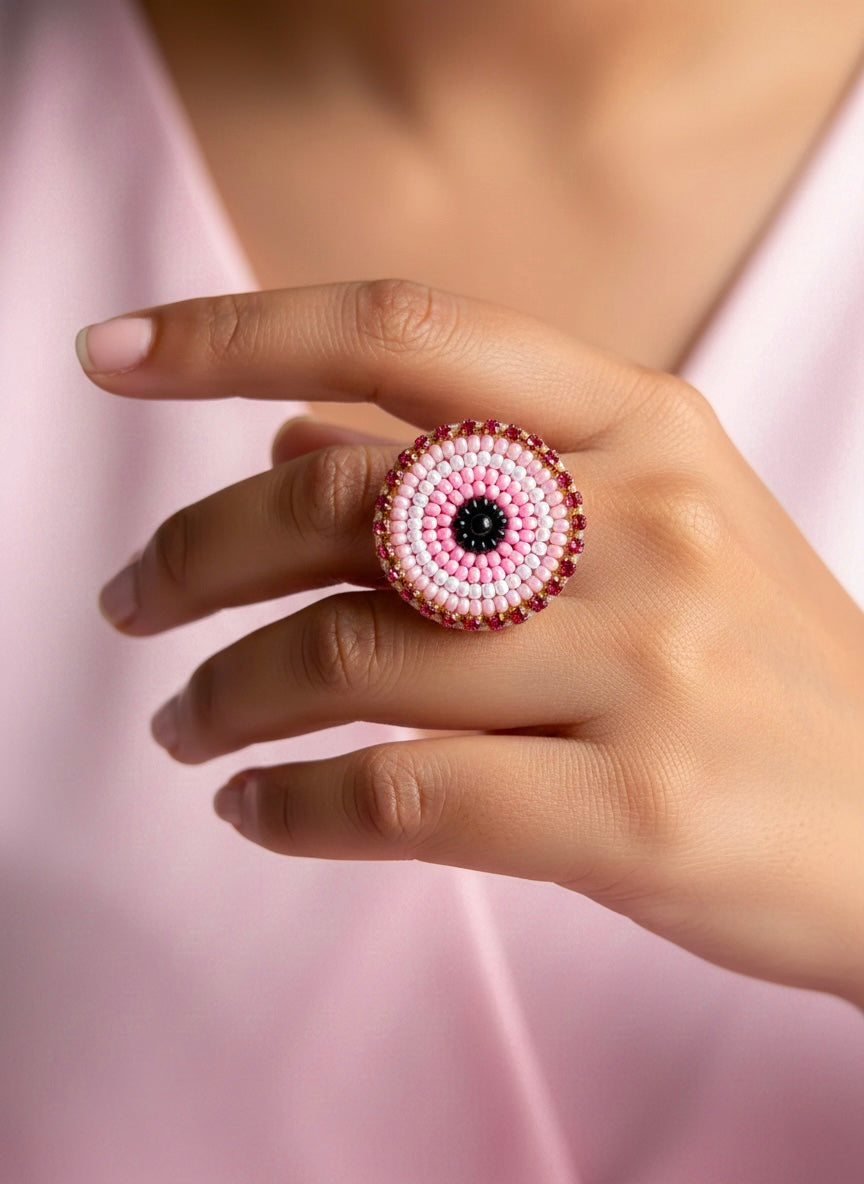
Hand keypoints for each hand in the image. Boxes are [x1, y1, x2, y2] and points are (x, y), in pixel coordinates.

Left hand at [78, 279, 863, 1008]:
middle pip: (341, 499)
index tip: (115, 358)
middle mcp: (643, 523)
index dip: (235, 333)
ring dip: (222, 697)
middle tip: (129, 604)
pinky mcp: (634, 812)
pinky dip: (289, 809)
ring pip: (347, 657)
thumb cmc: (761, 672)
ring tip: (182, 727)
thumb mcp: (657, 523)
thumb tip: (290, 435)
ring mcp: (643, 667)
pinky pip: (398, 797)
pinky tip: (254, 812)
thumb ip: (478, 465)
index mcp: (647, 425)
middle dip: (194, 555)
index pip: (404, 331)